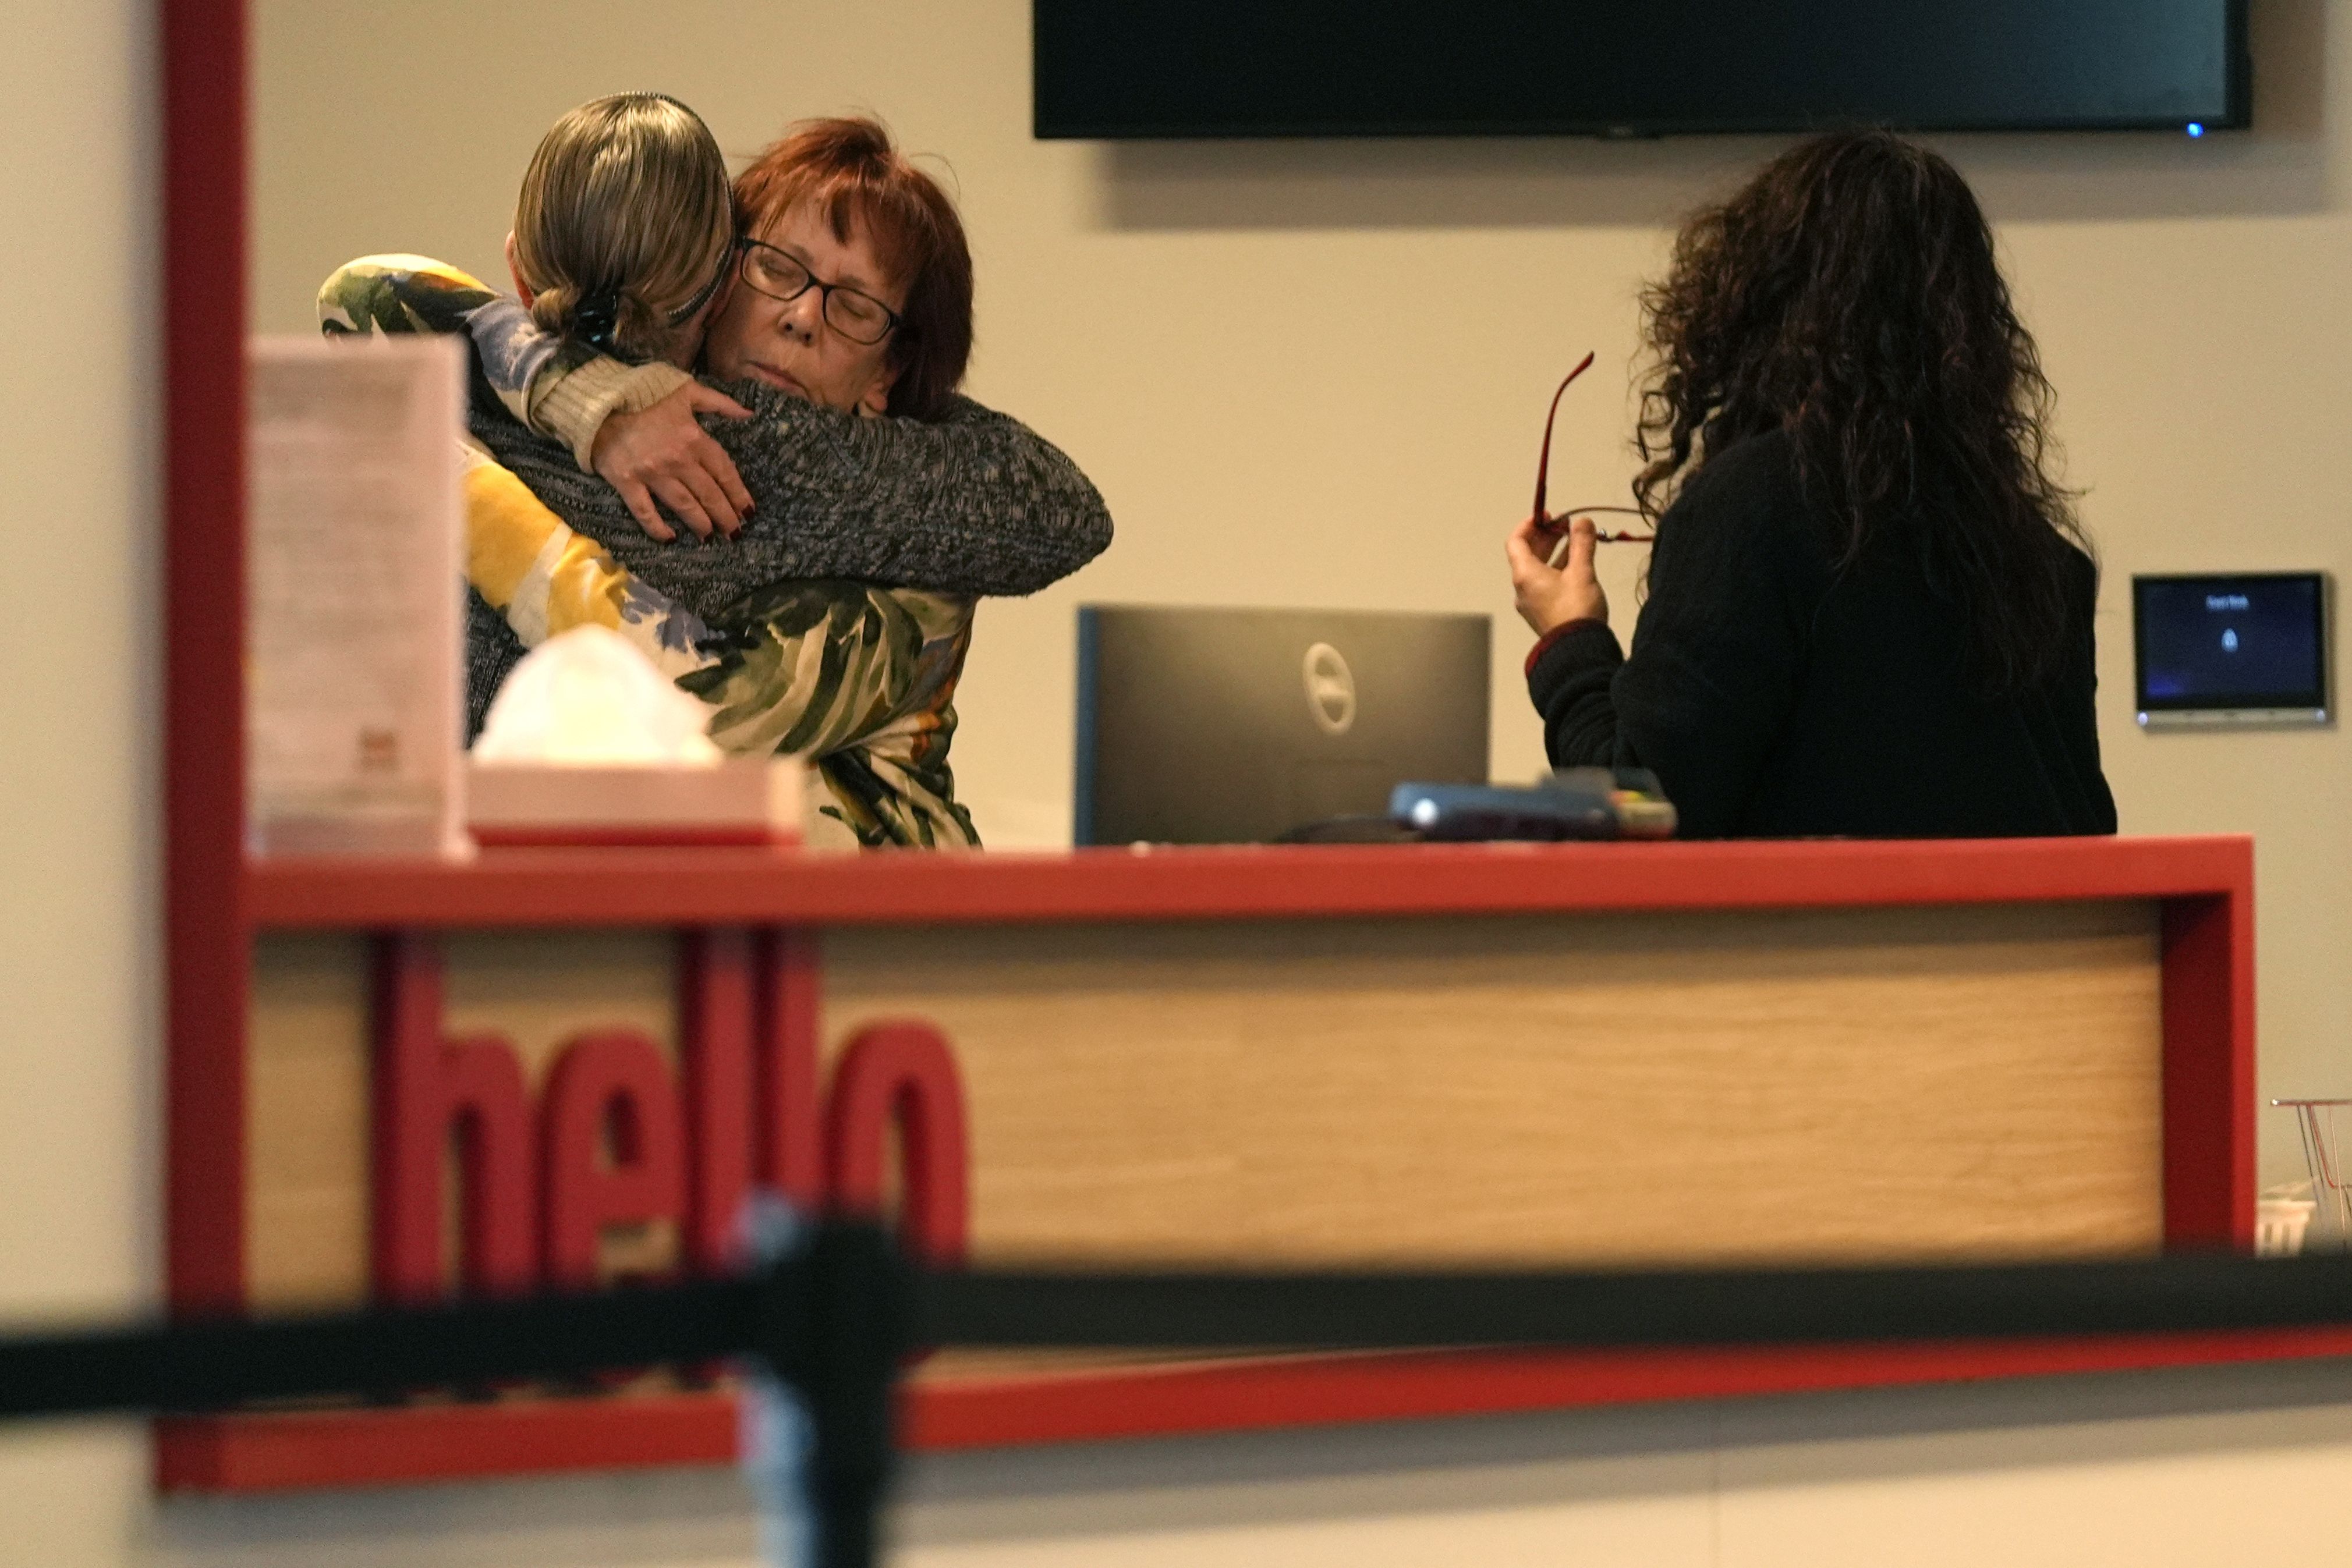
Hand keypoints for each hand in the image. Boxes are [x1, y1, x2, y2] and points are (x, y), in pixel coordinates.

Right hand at [591, 383, 754, 542]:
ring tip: (710, 537)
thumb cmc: (645, 393)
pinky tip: (670, 538)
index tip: (748, 510)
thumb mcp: (687, 390)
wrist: (599, 399)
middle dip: (724, 516)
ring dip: (700, 524)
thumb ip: (720, 403)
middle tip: (734, 533)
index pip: (724, 472)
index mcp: (694, 438)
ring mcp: (651, 473)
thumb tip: (749, 414)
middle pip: (708, 494)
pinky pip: (645, 511)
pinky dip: (657, 528)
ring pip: (683, 505)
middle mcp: (677, 459)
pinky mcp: (627, 482)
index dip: (738, 493)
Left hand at [1505, 512, 1608, 636]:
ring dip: (1555, 552)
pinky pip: (1546, 583)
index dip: (1530, 524)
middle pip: (1528, 554)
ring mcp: (1532, 602)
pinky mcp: (1543, 612)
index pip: (1516, 541)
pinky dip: (1558, 569)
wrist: (1577, 651)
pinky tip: (1577, 564)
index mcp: (1525, 575)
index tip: (1548, 516)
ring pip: (1539, 568)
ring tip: (1576, 541)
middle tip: (1567, 525)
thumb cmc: (1576, 612)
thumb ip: (1582, 543)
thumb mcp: (1582, 572)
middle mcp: (1523, 588)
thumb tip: (1582, 522)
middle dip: (1547, 536)